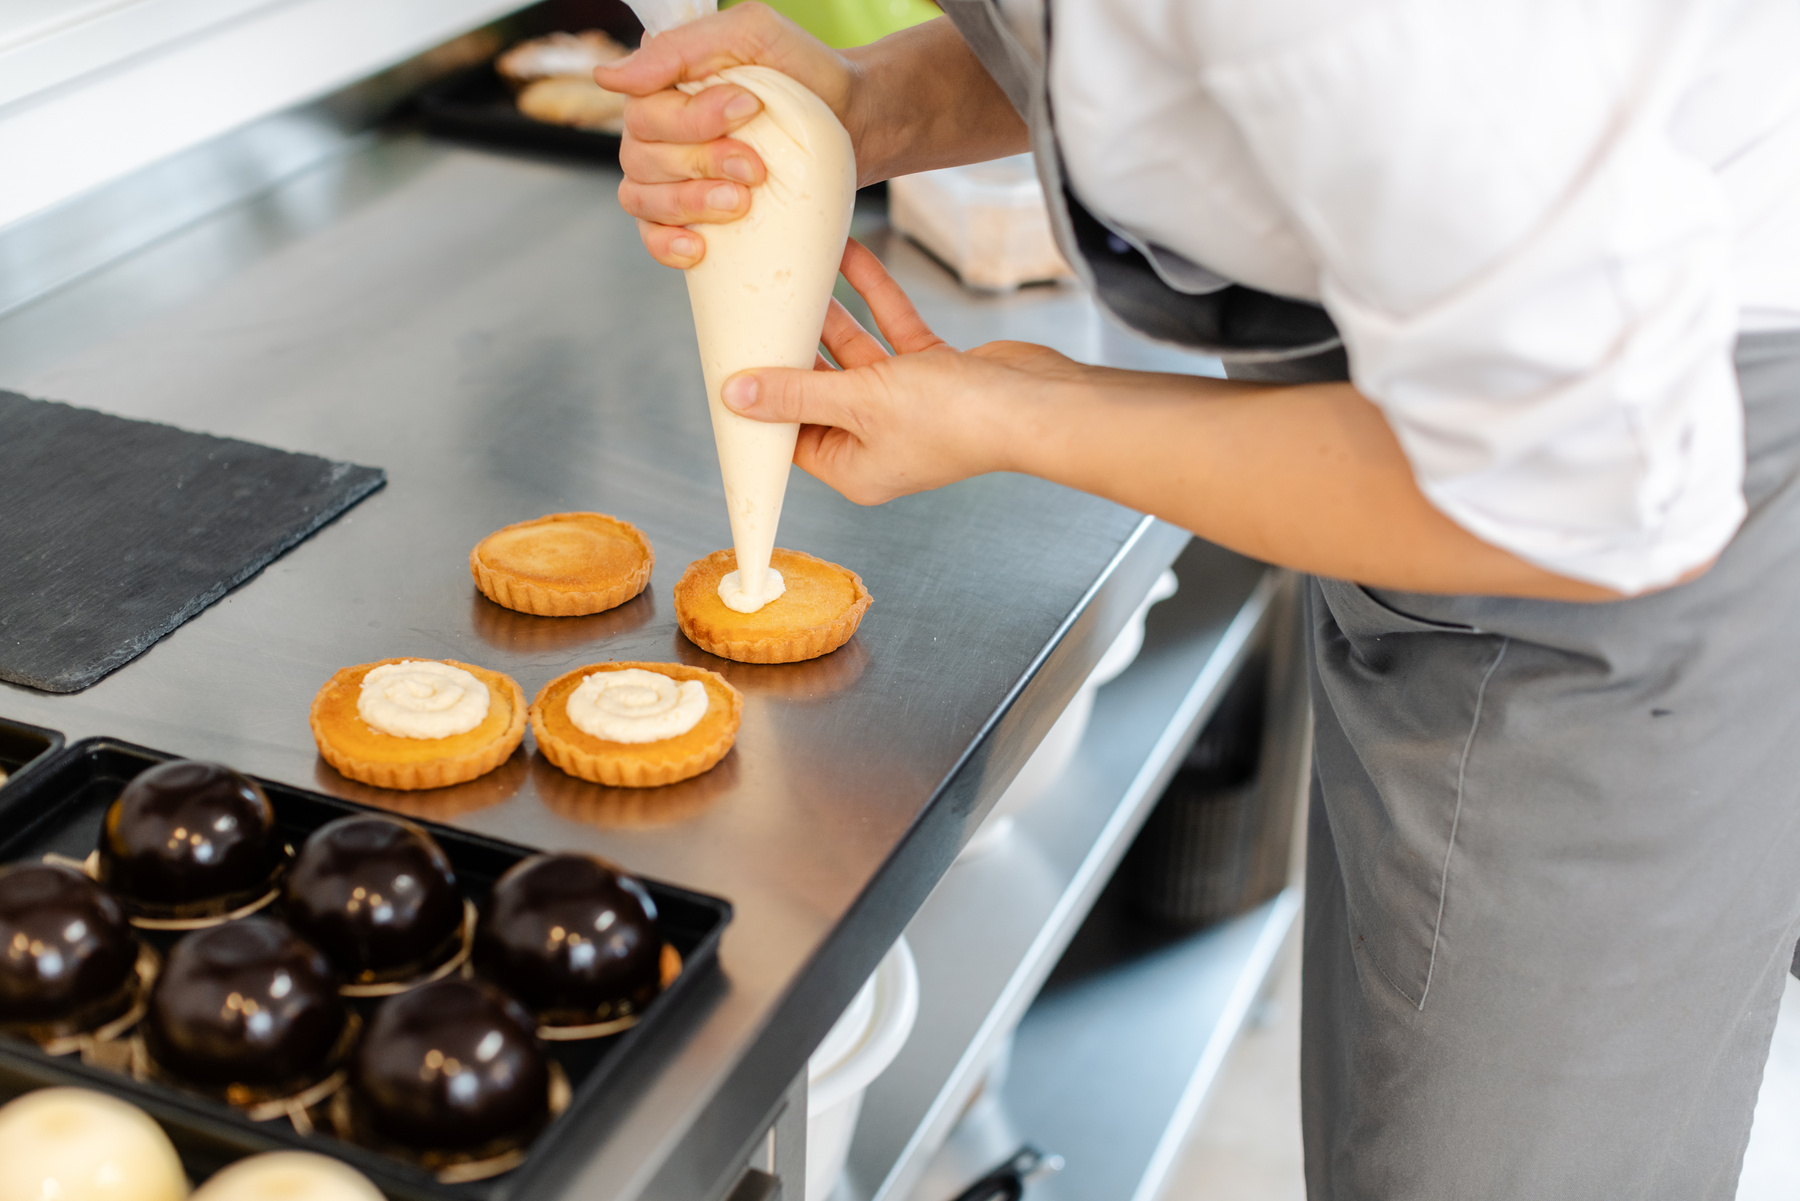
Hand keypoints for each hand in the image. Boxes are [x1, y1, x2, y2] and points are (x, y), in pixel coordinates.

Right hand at [595, 3, 856, 267]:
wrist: (853, 121)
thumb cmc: (804, 73)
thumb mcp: (753, 34)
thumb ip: (683, 46)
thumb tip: (607, 77)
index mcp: (663, 87)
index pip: (645, 110)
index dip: (692, 118)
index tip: (750, 108)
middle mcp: (656, 132)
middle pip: (643, 157)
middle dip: (702, 163)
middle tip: (756, 167)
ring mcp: (667, 177)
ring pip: (643, 198)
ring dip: (690, 204)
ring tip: (741, 203)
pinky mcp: (689, 216)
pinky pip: (650, 237)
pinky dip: (667, 245)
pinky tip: (698, 248)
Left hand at [721, 240, 1091, 504]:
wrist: (1039, 404)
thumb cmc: (958, 420)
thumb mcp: (860, 401)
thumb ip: (798, 392)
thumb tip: (738, 395)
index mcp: (854, 468)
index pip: (789, 437)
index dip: (760, 401)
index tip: (731, 363)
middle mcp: (877, 442)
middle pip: (818, 390)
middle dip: (792, 348)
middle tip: (757, 309)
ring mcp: (907, 407)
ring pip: (854, 354)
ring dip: (829, 314)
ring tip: (796, 274)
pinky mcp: (934, 374)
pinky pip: (891, 330)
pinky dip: (872, 297)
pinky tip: (849, 259)